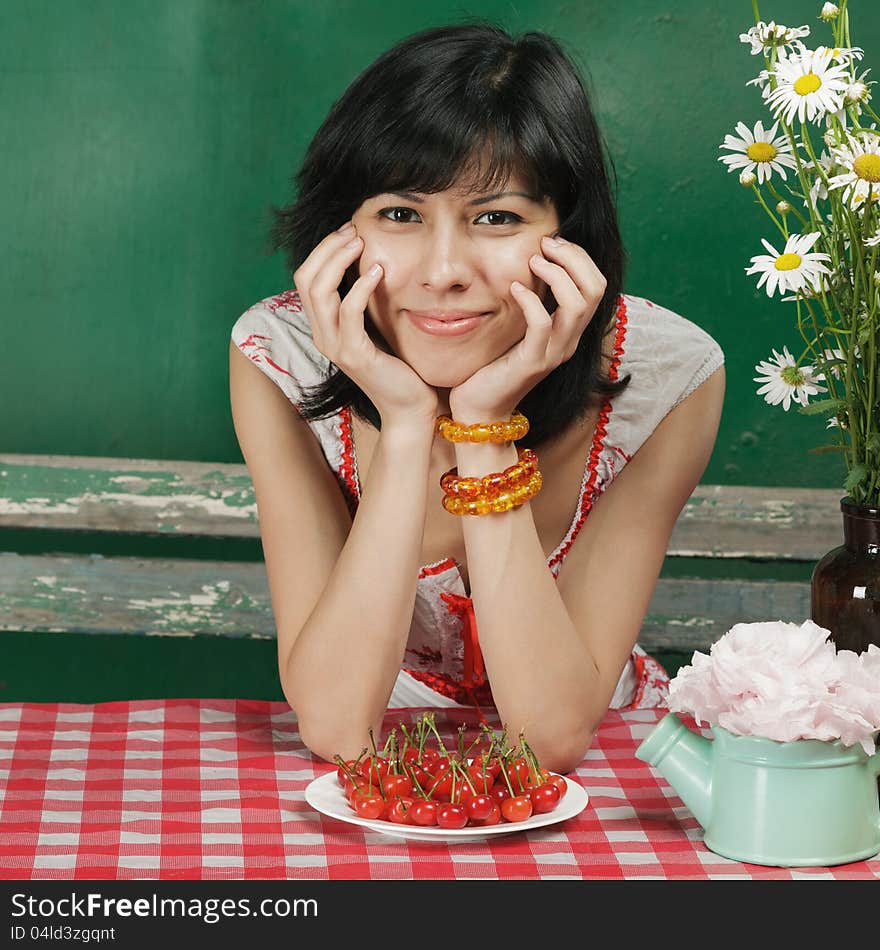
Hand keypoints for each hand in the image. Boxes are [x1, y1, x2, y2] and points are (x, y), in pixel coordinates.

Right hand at [293, 223, 438, 427]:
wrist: (408, 406)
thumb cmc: (397, 365)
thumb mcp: (375, 326)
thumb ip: (364, 301)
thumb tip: (369, 262)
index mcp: (323, 326)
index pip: (306, 277)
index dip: (323, 250)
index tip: (349, 231)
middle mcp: (322, 335)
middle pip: (306, 278)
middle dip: (327, 248)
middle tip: (353, 230)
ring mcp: (335, 346)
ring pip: (319, 292)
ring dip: (339, 261)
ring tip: (361, 243)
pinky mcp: (355, 355)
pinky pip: (349, 312)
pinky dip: (360, 286)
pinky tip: (377, 271)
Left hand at [448, 235, 606, 420]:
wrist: (480, 409)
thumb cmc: (493, 364)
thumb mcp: (518, 327)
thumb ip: (532, 301)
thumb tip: (531, 261)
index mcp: (570, 331)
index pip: (596, 285)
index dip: (579, 257)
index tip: (552, 242)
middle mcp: (569, 341)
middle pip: (595, 289)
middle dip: (574, 258)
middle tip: (545, 244)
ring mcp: (554, 353)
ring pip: (578, 304)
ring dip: (556, 274)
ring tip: (532, 262)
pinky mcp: (532, 362)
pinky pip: (542, 325)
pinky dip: (530, 300)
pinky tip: (513, 288)